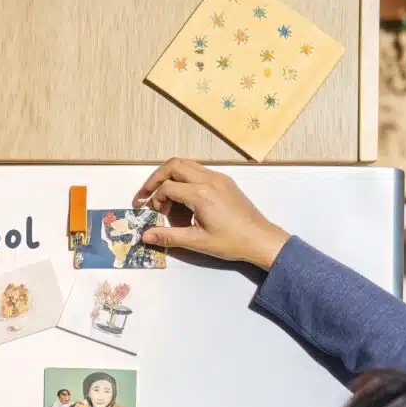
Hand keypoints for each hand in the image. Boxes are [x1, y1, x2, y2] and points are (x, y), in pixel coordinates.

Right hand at [131, 158, 289, 269]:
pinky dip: (184, 178)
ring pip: (186, 164)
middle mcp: (209, 179)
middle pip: (173, 165)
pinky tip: (183, 197)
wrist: (260, 239)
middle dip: (156, 178)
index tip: (153, 214)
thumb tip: (145, 236)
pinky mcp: (224, 180)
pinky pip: (198, 170)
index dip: (155, 199)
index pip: (167, 187)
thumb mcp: (197, 242)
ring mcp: (218, 177)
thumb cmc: (231, 242)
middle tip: (146, 195)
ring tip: (162, 196)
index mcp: (201, 194)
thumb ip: (169, 236)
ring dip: (170, 176)